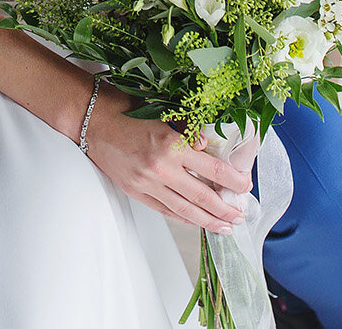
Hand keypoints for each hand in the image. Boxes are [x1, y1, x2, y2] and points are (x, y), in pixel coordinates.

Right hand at [80, 84, 253, 233]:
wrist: (96, 124)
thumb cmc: (130, 115)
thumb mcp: (165, 116)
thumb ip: (190, 131)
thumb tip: (210, 147)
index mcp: (172, 145)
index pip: (214, 169)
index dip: (233, 181)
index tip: (245, 187)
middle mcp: (162, 168)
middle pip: (203, 195)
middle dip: (225, 209)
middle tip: (239, 216)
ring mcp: (148, 184)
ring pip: (185, 209)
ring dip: (208, 220)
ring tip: (224, 227)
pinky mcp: (137, 193)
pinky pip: (166, 211)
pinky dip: (184, 218)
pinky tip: (197, 221)